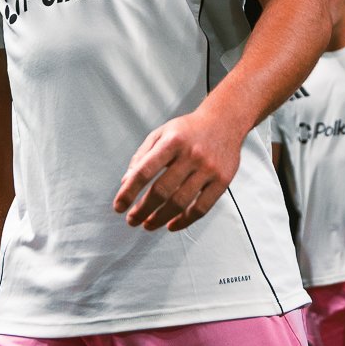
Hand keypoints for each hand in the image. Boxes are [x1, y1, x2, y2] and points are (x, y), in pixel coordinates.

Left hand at [113, 107, 242, 231]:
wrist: (225, 121)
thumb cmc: (189, 129)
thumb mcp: (162, 133)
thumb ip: (142, 156)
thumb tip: (126, 183)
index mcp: (172, 141)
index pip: (145, 171)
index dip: (129, 192)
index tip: (119, 206)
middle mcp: (191, 154)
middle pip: (162, 191)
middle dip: (143, 210)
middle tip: (132, 220)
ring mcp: (208, 169)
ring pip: (180, 203)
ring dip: (160, 219)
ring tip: (148, 224)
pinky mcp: (222, 180)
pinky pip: (201, 208)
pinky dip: (184, 221)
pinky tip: (172, 224)